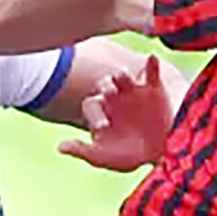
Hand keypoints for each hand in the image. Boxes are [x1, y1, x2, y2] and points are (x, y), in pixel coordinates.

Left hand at [60, 54, 178, 171]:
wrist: (157, 153)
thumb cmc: (125, 155)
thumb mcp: (102, 156)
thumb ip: (83, 151)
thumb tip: (60, 147)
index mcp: (100, 109)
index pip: (91, 105)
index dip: (95, 115)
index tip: (104, 127)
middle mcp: (114, 96)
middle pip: (105, 84)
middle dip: (105, 87)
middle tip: (110, 93)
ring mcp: (133, 91)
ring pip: (124, 77)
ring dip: (122, 76)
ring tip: (123, 77)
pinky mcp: (153, 89)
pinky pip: (151, 72)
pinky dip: (152, 64)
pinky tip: (152, 59)